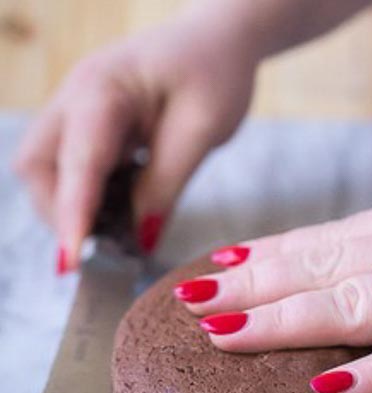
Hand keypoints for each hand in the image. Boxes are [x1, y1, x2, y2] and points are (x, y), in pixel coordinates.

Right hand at [12, 9, 256, 269]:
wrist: (218, 39)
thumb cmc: (215, 74)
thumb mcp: (202, 131)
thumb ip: (166, 184)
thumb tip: (138, 237)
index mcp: (103, 90)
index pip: (77, 164)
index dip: (72, 216)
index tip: (72, 261)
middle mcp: (76, 96)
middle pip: (38, 166)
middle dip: (61, 213)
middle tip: (105, 249)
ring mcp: (76, 108)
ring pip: (47, 168)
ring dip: (73, 207)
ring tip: (120, 232)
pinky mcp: (88, 123)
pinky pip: (71, 167)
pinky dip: (89, 196)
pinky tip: (126, 209)